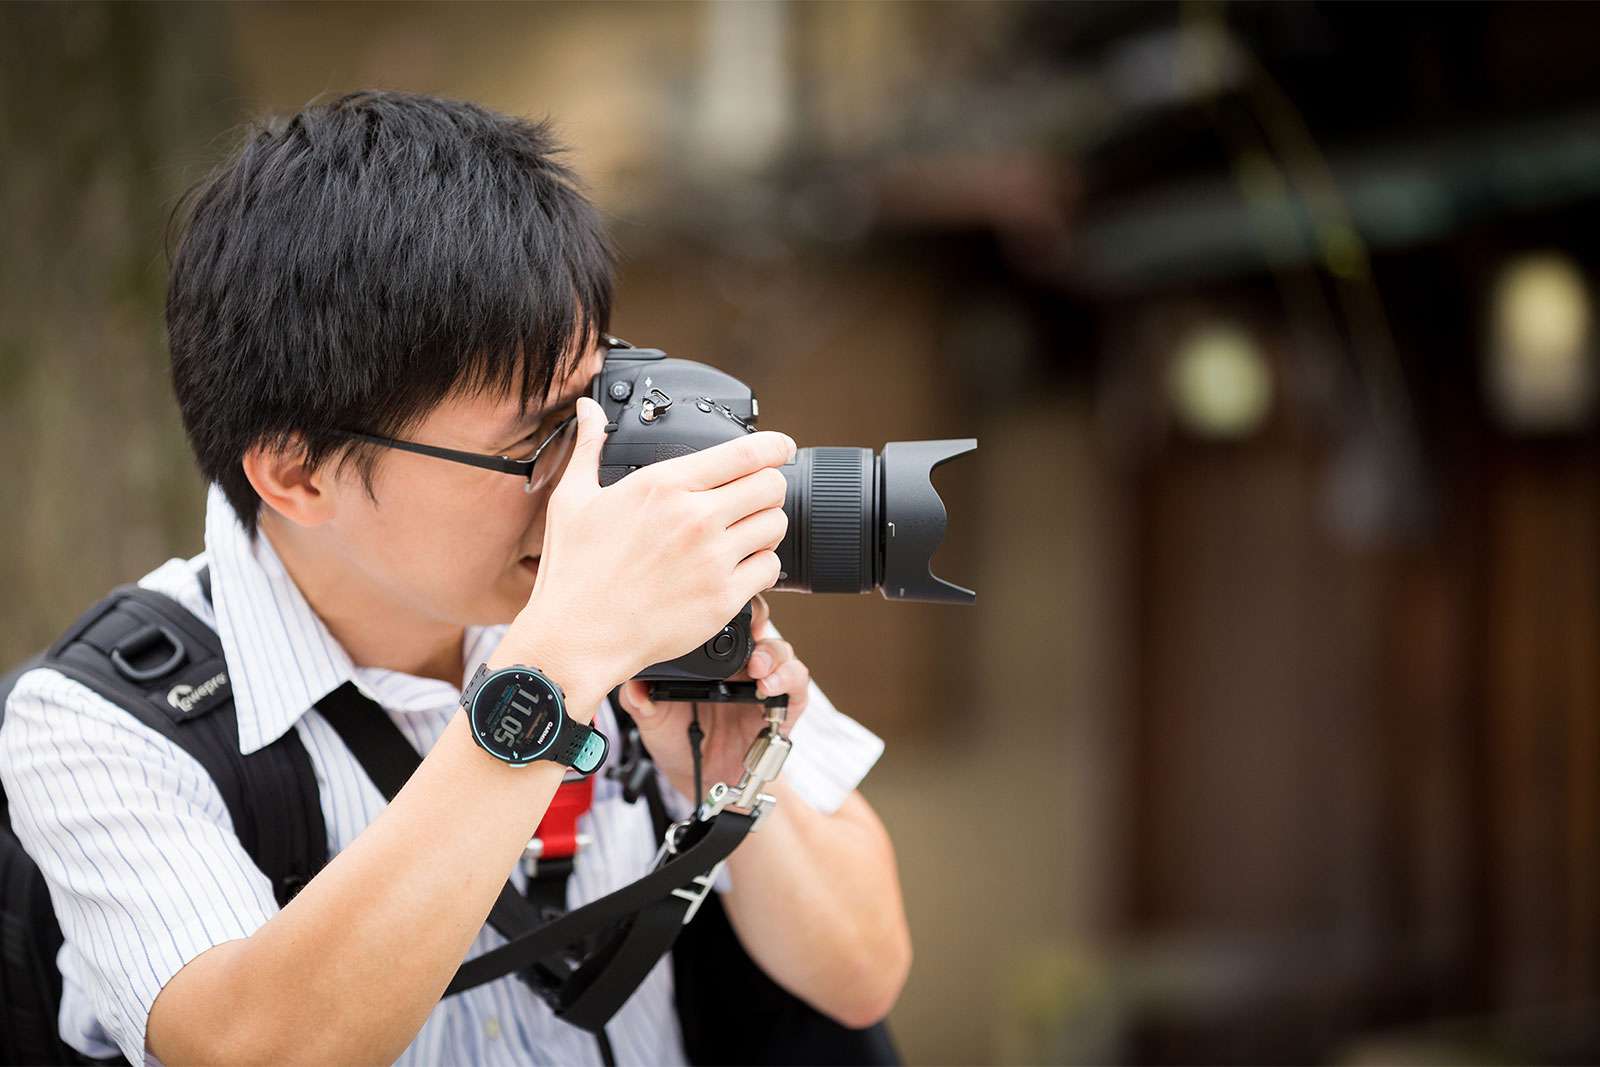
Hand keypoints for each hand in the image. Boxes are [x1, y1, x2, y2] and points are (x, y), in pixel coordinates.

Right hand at [490, 397, 795, 715]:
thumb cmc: (573, 573)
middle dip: (769, 487)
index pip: (746, 452)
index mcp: (664, 486)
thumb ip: (589, 447)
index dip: (775, 446)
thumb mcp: (573, 500)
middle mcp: (695, 518)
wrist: (577, 638)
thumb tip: (589, 409)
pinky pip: (771, 569)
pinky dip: (762, 566)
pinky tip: (740, 568)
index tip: (782, 447)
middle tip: (755, 497)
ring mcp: (712, 560)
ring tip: (746, 533)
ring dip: (767, 526)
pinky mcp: (723, 598)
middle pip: (771, 486)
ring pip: (776, 526)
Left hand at [615, 594, 810, 804]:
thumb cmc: (679, 742)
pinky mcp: (784, 705)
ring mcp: (763, 682)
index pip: (723, 618)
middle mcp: (740, 664)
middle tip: (747, 626)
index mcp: (710, 658)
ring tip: (757, 666)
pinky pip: (797, 682)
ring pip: (779, 649)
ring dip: (771, 653)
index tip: (713, 606)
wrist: (701, 780)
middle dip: (757, 617)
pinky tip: (769, 687)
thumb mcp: (652, 720)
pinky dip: (787, 679)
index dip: (724, 607)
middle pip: (758, 622)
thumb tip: (633, 684)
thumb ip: (640, 700)